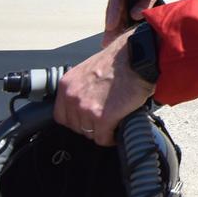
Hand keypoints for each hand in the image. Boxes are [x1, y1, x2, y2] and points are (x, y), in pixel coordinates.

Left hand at [54, 27, 156, 145]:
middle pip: (76, 127)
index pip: (61, 117)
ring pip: (90, 134)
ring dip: (103, 131)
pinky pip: (103, 139)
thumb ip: (80, 89)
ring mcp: (86, 108)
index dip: (77, 121)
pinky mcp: (103, 117)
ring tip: (114, 122)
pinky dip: (112, 138)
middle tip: (105, 120)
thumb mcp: (87, 71)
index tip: (88, 120)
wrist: (136, 57)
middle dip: (91, 126)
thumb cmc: (118, 61)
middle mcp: (73, 97)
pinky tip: (118, 129)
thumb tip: (83, 106)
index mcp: (67, 85)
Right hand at [101, 0, 189, 46]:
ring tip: (111, 44)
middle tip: (106, 43)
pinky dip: (127, 24)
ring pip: (122, 12)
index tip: (110, 26)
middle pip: (116, 8)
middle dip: (111, 26)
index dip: (113, 12)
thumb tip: (134, 16)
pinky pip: (130, 13)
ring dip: (117, 27)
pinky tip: (124, 36)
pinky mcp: (138, 0)